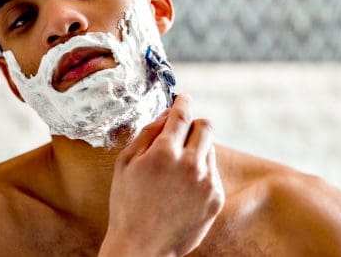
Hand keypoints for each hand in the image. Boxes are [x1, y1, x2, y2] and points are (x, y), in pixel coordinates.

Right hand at [99, 95, 224, 256]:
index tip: (183, 98)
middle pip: (206, 126)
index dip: (183, 101)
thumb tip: (168, 113)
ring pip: (210, 149)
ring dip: (197, 150)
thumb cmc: (127, 203)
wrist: (142, 246)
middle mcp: (191, 164)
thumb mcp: (125, 163)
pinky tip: (182, 188)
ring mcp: (206, 182)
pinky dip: (201, 172)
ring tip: (175, 170)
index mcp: (165, 152)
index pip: (183, 114)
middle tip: (181, 134)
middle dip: (194, 124)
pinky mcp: (215, 198)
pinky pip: (213, 172)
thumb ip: (147, 132)